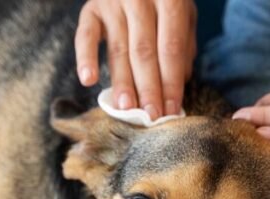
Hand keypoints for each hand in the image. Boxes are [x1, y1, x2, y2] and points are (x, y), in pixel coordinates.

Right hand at [75, 0, 196, 119]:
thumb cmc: (163, 0)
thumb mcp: (183, 14)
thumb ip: (183, 45)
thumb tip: (177, 84)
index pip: (171, 49)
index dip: (171, 82)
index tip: (171, 110)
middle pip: (144, 52)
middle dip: (148, 88)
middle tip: (150, 116)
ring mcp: (113, 2)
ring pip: (118, 49)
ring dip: (122, 82)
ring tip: (126, 109)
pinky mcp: (91, 8)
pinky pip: (86, 35)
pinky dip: (85, 58)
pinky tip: (88, 80)